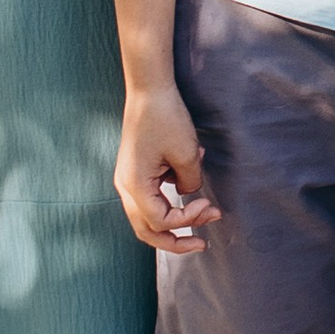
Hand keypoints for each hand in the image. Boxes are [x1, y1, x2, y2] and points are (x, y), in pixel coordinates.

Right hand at [115, 87, 218, 249]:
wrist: (150, 90)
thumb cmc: (167, 119)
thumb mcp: (187, 155)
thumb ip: (190, 183)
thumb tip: (188, 195)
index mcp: (134, 185)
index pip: (160, 222)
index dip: (187, 219)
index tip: (209, 205)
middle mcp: (125, 187)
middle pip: (146, 230)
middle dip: (175, 240)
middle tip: (202, 243)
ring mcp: (127, 179)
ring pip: (147, 216)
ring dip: (175, 220)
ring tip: (206, 213)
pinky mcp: (134, 171)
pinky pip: (152, 196)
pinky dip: (172, 198)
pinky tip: (192, 180)